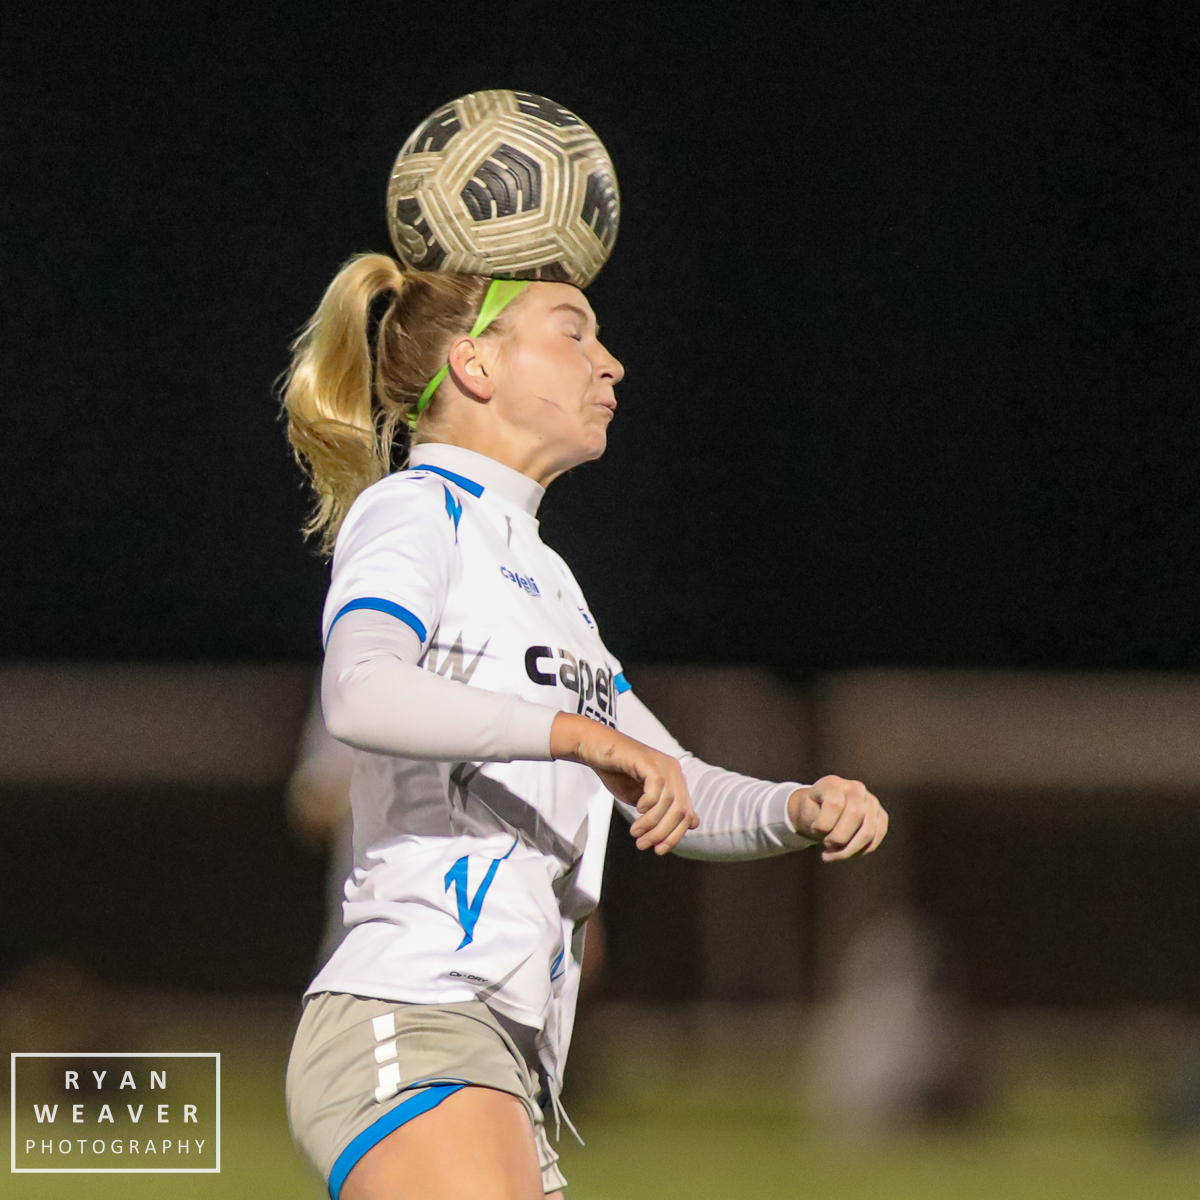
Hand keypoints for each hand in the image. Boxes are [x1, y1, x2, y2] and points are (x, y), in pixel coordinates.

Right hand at [550, 713, 697, 854]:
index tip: (658, 850)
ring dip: (651, 823)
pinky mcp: (648, 760)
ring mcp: (663, 764)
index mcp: (675, 781)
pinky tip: (637, 808)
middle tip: (643, 844)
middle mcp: (674, 771)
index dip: (675, 836)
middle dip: (663, 833)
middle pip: (681, 811)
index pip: (687, 815)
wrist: (595, 747)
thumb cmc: (617, 772)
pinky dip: (648, 803)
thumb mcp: (642, 799)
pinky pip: (657, 787)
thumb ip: (661, 812)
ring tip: (635, 832)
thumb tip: (690, 825)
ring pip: (668, 803)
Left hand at [788, 775, 887, 862]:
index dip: (824, 824)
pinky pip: (876, 839)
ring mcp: (871, 801)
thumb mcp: (806, 812)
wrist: (821, 811)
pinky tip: (846, 853)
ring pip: (868, 832)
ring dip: (849, 850)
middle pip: (856, 815)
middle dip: (839, 838)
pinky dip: (860, 851)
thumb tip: (834, 839)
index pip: (835, 804)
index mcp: (833, 784)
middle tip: (826, 845)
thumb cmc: (812, 811)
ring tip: (833, 854)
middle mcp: (855, 788)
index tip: (814, 829)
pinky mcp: (881, 816)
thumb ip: (817, 821)